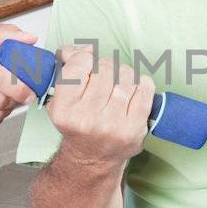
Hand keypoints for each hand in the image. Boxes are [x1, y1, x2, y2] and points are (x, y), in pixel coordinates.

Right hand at [46, 44, 155, 165]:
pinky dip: (140, 83)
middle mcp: (88, 119)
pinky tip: (131, 91)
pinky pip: (144, 87)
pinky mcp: (136, 128)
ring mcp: (114, 124)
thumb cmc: (78, 125)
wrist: (93, 158)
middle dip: (105, 67)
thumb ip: (67, 70)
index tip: (86, 64)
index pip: (79, 64)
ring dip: (123, 73)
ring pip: (126, 74)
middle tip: (103, 77)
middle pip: (105, 68)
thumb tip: (77, 49)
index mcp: (64, 110)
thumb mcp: (61, 100)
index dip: (85, 58)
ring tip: (116, 85)